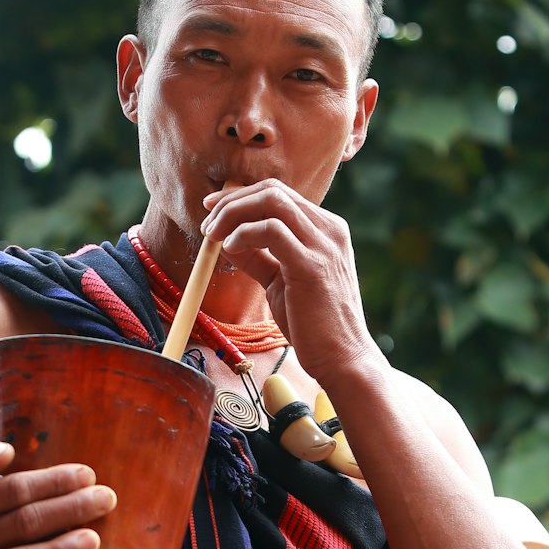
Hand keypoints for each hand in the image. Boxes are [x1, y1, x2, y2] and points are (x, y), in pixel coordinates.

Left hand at [200, 179, 381, 385]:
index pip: (279, 194)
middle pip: (273, 190)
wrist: (342, 357)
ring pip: (271, 201)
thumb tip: (227, 241)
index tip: (213, 210)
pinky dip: (243, 234)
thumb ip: (260, 258)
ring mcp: (323, 245)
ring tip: (212, 235)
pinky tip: (230, 248)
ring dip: (233, 213)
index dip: (241, 197)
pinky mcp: (311, 265)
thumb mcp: (282, 282)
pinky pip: (271, 230)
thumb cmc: (314, 324)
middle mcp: (329, 230)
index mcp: (326, 230)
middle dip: (232, 201)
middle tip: (207, 221)